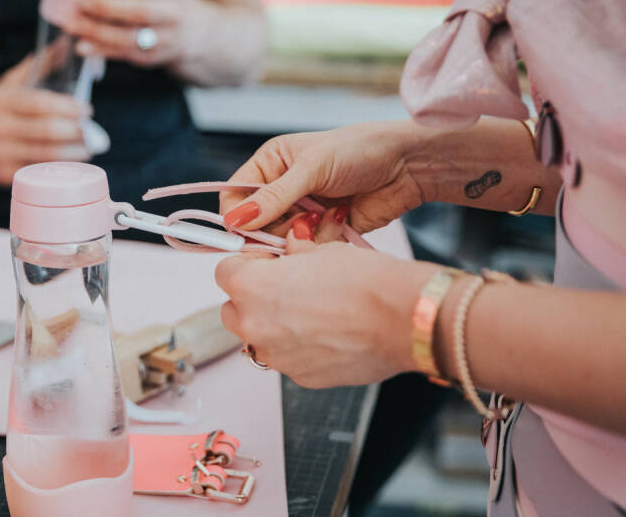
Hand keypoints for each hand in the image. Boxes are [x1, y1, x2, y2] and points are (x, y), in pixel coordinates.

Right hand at [0, 57, 91, 185]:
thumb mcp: (11, 82)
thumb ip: (41, 64)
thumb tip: (69, 41)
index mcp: (3, 101)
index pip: (41, 104)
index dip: (69, 108)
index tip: (87, 110)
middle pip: (47, 131)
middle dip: (76, 132)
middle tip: (92, 131)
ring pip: (45, 155)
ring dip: (73, 153)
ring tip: (88, 148)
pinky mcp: (1, 174)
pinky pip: (36, 172)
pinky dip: (57, 168)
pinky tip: (70, 163)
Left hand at [69, 0, 207, 66]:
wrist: (192, 32)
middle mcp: (173, 13)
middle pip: (141, 11)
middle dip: (107, 7)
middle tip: (81, 3)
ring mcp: (165, 39)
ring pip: (130, 38)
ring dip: (98, 33)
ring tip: (73, 25)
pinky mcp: (152, 58)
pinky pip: (124, 55)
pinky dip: (101, 51)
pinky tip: (82, 46)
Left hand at [216, 236, 437, 387]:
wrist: (401, 318)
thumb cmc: (365, 281)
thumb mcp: (322, 250)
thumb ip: (294, 253)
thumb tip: (290, 248)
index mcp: (252, 287)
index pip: (224, 272)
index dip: (246, 264)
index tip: (267, 261)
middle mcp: (255, 325)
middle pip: (233, 308)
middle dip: (253, 297)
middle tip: (286, 285)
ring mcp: (275, 356)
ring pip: (257, 337)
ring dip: (272, 323)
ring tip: (310, 311)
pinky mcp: (299, 376)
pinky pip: (285, 357)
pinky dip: (296, 346)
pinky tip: (327, 332)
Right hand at [220, 122, 428, 233]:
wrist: (408, 165)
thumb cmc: (359, 150)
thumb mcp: (312, 168)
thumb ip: (274, 197)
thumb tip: (236, 221)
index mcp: (271, 164)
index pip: (236, 195)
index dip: (237, 216)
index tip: (244, 233)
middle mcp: (282, 189)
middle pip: (256, 225)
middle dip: (273, 230)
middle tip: (297, 225)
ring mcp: (303, 211)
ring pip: (282, 241)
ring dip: (301, 235)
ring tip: (325, 216)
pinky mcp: (324, 231)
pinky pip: (308, 249)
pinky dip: (321, 241)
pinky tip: (341, 219)